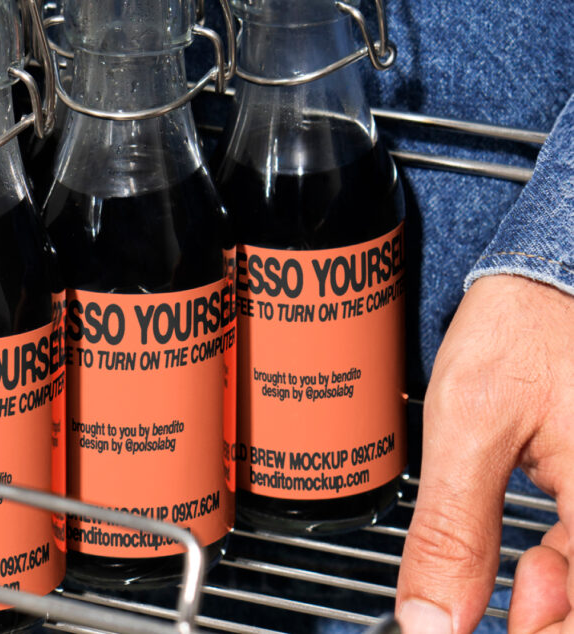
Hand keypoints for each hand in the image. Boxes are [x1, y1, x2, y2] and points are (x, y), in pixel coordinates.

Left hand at [395, 274, 573, 632]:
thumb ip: (453, 528)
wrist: (550, 279)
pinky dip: (564, 573)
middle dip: (544, 620)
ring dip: (554, 602)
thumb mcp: (469, 424)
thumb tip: (432, 619)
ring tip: (521, 577)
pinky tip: (537, 562)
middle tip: (503, 612)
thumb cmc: (522, 328)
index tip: (494, 629)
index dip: (537, 633)